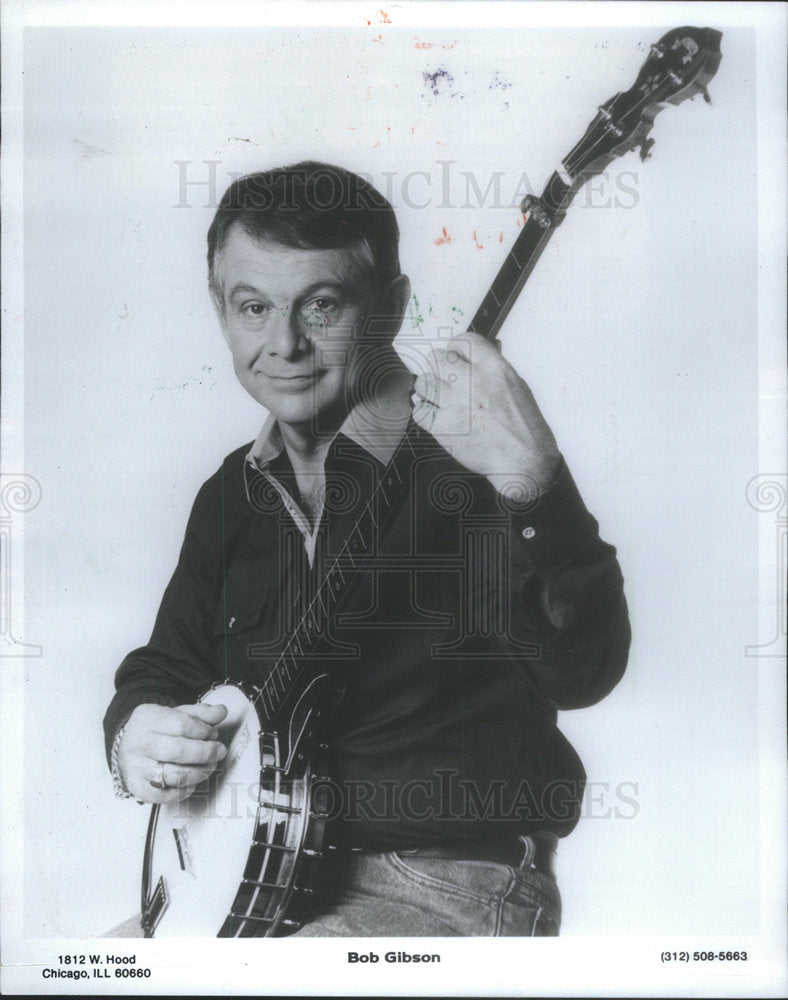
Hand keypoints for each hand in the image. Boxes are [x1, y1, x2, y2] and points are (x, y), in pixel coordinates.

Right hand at [116, 702, 227, 803]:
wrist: (127, 744)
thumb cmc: (156, 729)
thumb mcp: (176, 713)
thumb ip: (201, 713)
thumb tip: (220, 712)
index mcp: (149, 719)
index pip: (181, 725)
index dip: (203, 731)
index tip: (213, 733)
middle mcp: (139, 742)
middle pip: (176, 751)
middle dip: (205, 753)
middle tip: (219, 751)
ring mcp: (136, 766)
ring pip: (171, 775)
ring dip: (198, 773)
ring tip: (209, 766)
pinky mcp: (136, 786)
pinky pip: (162, 796)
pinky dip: (181, 792)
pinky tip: (191, 783)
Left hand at [411, 332, 560, 500]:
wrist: (524, 459)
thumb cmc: (523, 427)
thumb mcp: (516, 386)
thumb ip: (491, 370)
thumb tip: (470, 360)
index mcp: (494, 369)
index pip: (462, 341)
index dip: (456, 347)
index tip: (454, 354)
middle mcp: (472, 383)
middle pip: (436, 358)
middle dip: (439, 367)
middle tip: (445, 378)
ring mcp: (455, 405)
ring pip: (423, 383)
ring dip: (430, 390)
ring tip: (440, 398)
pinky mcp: (443, 427)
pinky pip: (419, 411)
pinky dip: (426, 413)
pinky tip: (437, 416)